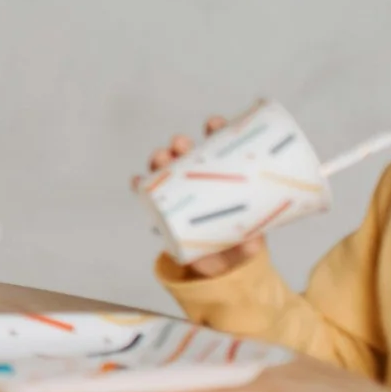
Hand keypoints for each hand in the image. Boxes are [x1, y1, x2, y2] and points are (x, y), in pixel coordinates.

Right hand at [135, 115, 264, 278]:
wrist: (216, 267)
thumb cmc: (235, 246)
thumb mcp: (245, 245)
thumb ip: (247, 247)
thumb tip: (252, 243)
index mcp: (221, 181)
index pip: (218, 151)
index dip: (215, 133)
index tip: (214, 124)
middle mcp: (197, 183)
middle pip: (186, 156)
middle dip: (181, 145)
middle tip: (180, 143)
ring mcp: (178, 194)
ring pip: (166, 170)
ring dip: (161, 160)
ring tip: (161, 158)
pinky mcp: (164, 210)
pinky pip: (149, 194)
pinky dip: (141, 185)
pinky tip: (137, 181)